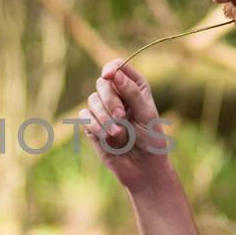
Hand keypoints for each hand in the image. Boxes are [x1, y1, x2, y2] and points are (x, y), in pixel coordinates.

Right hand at [79, 59, 173, 191]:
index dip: (111, 68)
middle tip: (121, 116)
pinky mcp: (92, 124)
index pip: (118, 67)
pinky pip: (85, 117)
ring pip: (92, 100)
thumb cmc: (150, 139)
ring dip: (104, 117)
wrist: (142, 167)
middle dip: (110, 100)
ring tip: (118, 133)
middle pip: (102, 83)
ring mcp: (103, 109)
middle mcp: (117, 94)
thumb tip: (114, 74)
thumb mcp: (146, 114)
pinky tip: (106, 137)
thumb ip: (131, 92)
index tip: (108, 75)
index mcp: (134, 86)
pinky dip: (95, 126)